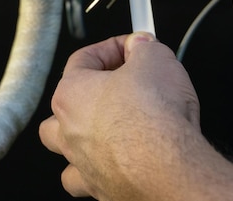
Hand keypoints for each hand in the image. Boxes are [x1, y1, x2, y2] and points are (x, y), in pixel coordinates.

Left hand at [39, 32, 232, 200]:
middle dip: (89, 93)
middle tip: (117, 87)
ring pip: (66, 148)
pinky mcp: (101, 189)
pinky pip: (88, 181)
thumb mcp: (155, 57)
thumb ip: (143, 47)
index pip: (83, 58)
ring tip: (109, 128)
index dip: (112, 47)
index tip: (132, 47)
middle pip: (64, 106)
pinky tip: (118, 162)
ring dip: (84, 138)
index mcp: (72, 93)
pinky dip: (100, 171)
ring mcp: (82, 163)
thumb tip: (141, 45)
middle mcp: (69, 131)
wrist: (168, 164)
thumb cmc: (155, 115)